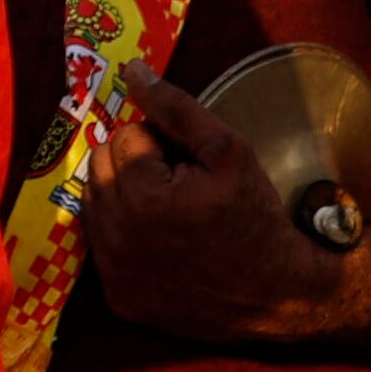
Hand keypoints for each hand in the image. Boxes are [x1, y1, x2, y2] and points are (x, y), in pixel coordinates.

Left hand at [85, 63, 341, 341]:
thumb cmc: (254, 215)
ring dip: (124, 197)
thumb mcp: (226, 149)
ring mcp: (114, 275)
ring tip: (167, 211)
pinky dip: (124, 237)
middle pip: (100, 166)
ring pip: (95, 204)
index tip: (189, 166)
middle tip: (176, 183)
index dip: (161, 144)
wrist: (276, 295)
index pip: (126, 136)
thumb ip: (175, 107)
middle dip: (134, 166)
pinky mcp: (119, 301)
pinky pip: (102, 247)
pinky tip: (160, 243)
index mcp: (141, 196)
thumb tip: (131, 70)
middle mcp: (116, 238)